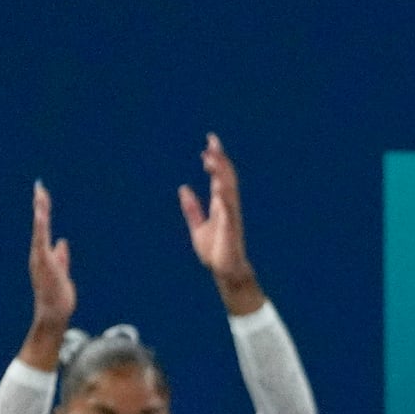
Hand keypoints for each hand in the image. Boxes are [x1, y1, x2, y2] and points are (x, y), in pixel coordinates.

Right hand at [28, 182, 74, 324]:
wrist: (54, 313)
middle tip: (40, 186)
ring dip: (40, 212)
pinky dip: (41, 228)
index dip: (44, 211)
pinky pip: (41, 242)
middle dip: (40, 205)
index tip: (44, 195)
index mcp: (44, 254)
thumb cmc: (58, 296)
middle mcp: (38, 253)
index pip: (44, 228)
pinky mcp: (43, 263)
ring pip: (39, 230)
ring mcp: (39, 257)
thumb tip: (62, 242)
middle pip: (40, 224)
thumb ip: (62, 257)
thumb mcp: (62, 272)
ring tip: (40, 194)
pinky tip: (41, 215)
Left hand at [178, 133, 253, 281]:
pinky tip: (218, 188)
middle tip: (211, 141)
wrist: (225, 272)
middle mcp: (228, 207)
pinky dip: (224, 200)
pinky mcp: (230, 229)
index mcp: (220, 205)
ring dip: (220, 173)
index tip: (209, 142)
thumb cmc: (215, 252)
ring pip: (228, 189)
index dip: (216, 159)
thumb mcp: (198, 227)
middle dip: (220, 159)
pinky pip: (228, 212)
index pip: (221, 176)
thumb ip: (192, 209)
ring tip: (211, 158)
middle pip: (226, 177)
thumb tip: (183, 189)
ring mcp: (230, 217)